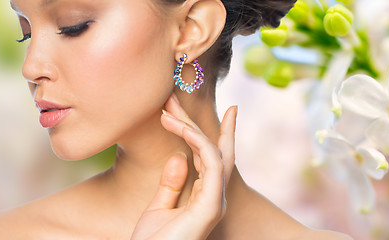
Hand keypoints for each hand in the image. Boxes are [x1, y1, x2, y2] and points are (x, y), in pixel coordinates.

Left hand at [131, 93, 237, 239]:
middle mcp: (215, 198)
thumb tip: (179, 157)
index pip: (216, 160)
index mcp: (206, 198)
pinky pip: (210, 163)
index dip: (222, 134)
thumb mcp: (158, 209)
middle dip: (202, 123)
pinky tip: (176, 127)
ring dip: (191, 127)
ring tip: (167, 111)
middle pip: (217, 152)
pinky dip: (196, 141)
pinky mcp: (211, 206)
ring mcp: (215, 202)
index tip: (230, 109)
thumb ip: (171, 184)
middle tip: (178, 97)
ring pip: (213, 152)